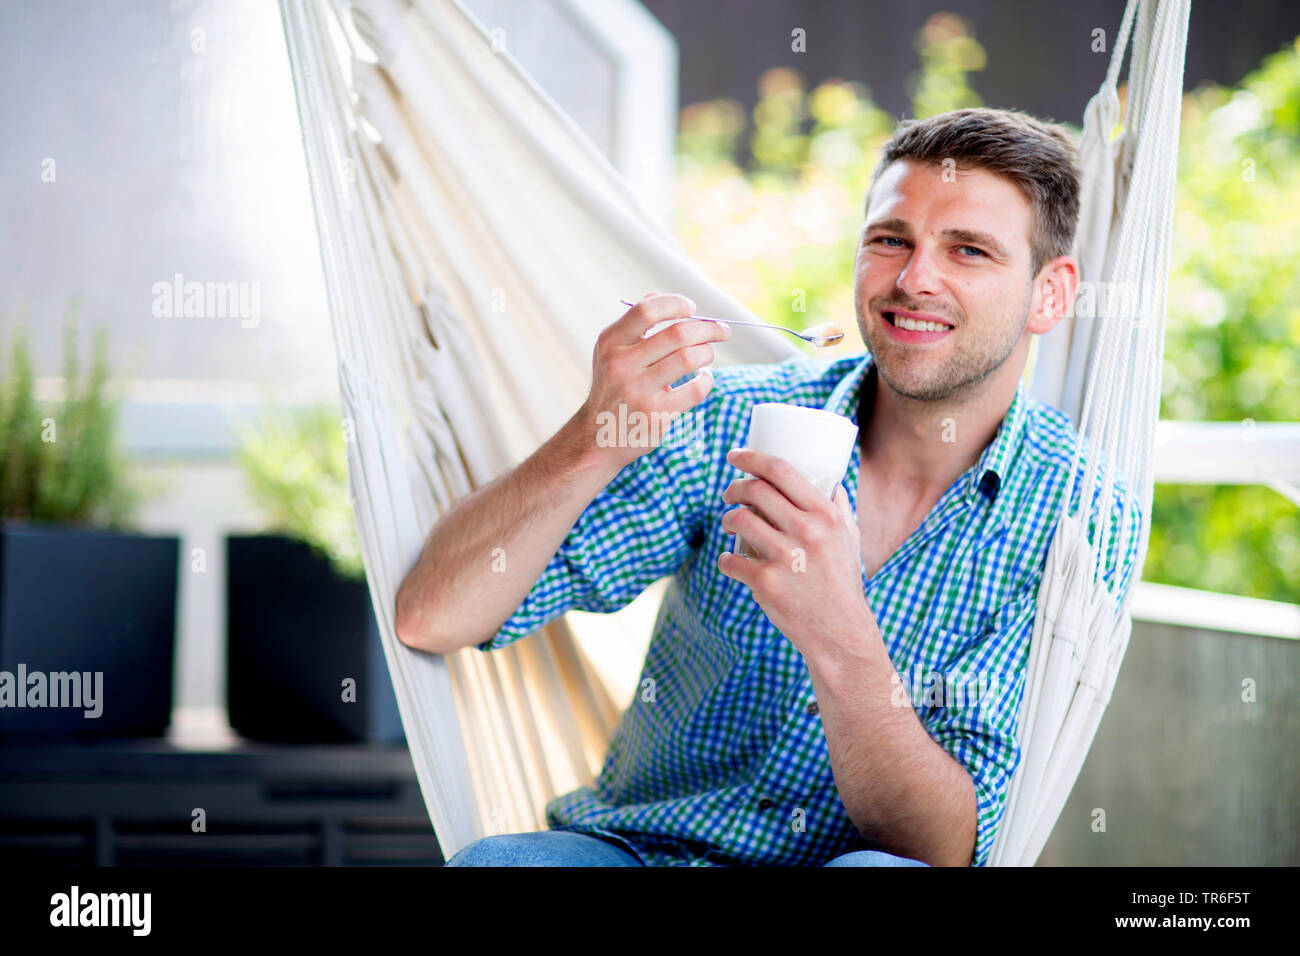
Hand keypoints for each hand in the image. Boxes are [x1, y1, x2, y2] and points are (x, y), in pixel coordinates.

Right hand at [566, 292, 729, 472]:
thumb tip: (662, 297)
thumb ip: (635, 325)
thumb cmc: (613, 387)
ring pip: (690, 359)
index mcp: (610, 343)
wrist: (597, 437)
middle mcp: (621, 365)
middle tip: (721, 331)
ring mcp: (638, 392)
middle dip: (708, 328)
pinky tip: (702, 378)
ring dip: (708, 353)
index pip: (646, 310)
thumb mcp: (611, 353)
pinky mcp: (656, 416)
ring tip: (708, 354)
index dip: (676, 304)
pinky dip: (707, 380)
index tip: (692, 309)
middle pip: (678, 333)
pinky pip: (696, 390)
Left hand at [718, 447, 870, 655]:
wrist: (840, 632)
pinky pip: (730, 560)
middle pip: (755, 491)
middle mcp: (807, 532)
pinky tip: (730, 561)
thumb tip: (831, 480)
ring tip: (730, 524)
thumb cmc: (842, 582)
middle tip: (729, 494)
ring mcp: (785, 557)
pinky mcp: (766, 583)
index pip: (782, 471)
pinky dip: (725, 559)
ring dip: (728, 519)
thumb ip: (839, 508)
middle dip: (734, 487)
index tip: (736, 455)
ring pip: (738, 520)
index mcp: (826, 515)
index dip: (752, 458)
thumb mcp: (850, 539)